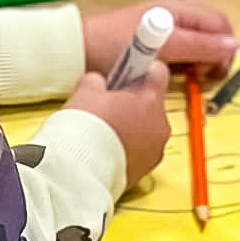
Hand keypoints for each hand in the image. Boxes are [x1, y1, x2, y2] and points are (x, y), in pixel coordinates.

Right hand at [65, 64, 170, 187]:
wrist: (79, 171)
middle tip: (109, 104)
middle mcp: (160, 125)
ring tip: (105, 131)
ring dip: (132, 127)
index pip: (158, 72)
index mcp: (150, 100)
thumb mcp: (85, 92)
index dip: (142, 70)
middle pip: (152, 103)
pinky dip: (128, 148)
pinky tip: (107, 148)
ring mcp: (155, 150)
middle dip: (133, 102)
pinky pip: (141, 152)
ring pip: (148, 129)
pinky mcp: (145, 171)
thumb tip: (97, 83)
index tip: (129, 72)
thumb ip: (96, 81)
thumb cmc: (85, 130)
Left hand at [83, 0, 237, 81]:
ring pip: (200, 45)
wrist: (79, 51)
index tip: (214, 73)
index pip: (220, 25)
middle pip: (214, 33)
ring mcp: (167, 31)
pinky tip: (177, 76)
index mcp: (180, 10)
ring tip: (191, 78)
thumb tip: (233, 45)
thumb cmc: (117, 44)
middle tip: (204, 77)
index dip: (225, 49)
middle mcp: (177, 16)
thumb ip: (198, 45)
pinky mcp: (156, 46)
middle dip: (217, 55)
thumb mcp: (162, 47)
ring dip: (203, 62)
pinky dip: (189, 65)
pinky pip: (184, 53)